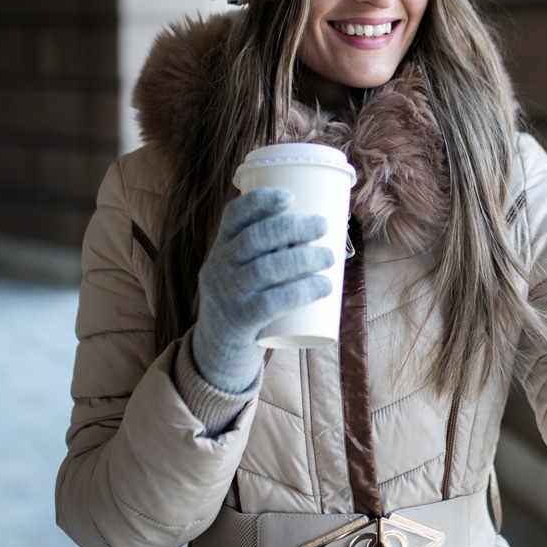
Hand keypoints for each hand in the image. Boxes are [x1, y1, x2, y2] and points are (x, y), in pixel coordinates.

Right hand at [193, 188, 333, 392]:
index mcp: (221, 246)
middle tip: (323, 226)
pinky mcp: (239, 320)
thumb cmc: (245, 297)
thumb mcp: (242, 269)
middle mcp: (218, 266)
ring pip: (267, 268)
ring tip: (329, 256)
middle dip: (293, 227)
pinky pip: (272, 302)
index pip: (233, 216)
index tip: (290, 197)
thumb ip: (270, 249)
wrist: (217, 349)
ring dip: (303, 259)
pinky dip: (302, 291)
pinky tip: (323, 286)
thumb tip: (326, 224)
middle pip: (255, 238)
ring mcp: (226, 294)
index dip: (260, 201)